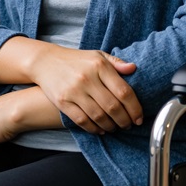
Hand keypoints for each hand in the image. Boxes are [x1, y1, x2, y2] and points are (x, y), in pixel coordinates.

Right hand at [28, 43, 142, 134]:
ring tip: (115, 127)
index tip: (139, 117)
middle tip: (128, 125)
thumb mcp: (97, 55)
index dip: (135, 108)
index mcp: (99, 66)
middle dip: (125, 120)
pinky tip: (100, 129)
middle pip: (113, 107)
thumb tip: (134, 68)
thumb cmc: (76, 60)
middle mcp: (87, 78)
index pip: (124, 91)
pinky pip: (82, 121)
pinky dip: (94, 129)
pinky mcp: (63, 102)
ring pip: (99, 117)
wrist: (46, 62)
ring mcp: (74, 91)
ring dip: (111, 126)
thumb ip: (116, 63)